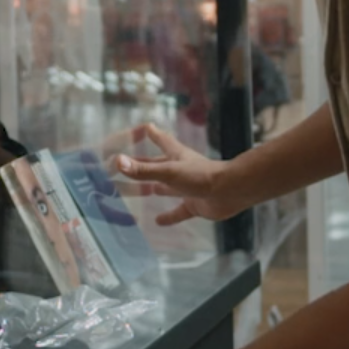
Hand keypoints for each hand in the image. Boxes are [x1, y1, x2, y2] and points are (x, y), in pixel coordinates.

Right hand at [113, 123, 245, 225]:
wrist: (230, 192)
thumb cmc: (201, 176)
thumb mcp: (169, 172)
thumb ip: (144, 170)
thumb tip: (119, 163)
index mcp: (175, 156)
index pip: (161, 140)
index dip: (152, 133)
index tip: (145, 126)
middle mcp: (180, 170)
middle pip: (158, 165)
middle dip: (144, 164)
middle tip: (127, 164)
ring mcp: (187, 187)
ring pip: (167, 188)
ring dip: (155, 188)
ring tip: (142, 191)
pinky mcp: (194, 204)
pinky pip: (178, 211)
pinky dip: (169, 216)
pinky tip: (158, 222)